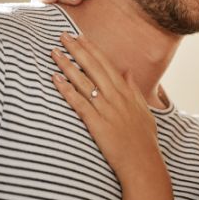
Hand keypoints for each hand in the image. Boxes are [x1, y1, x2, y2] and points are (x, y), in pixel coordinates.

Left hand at [51, 33, 172, 199]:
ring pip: (83, 81)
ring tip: (54, 52)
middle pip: (93, 67)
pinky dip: (66, 89)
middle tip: (62, 35)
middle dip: (76, 49)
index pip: (106, 64)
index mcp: (126, 93)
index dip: (92, 49)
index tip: (80, 36)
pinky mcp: (96, 123)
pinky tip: (55, 79)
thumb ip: (134, 90)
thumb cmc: (144, 140)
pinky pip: (78, 102)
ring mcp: (106, 109)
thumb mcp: (143, 110)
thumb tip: (127, 72)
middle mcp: (116, 97)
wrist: (143, 164)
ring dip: (67, 65)